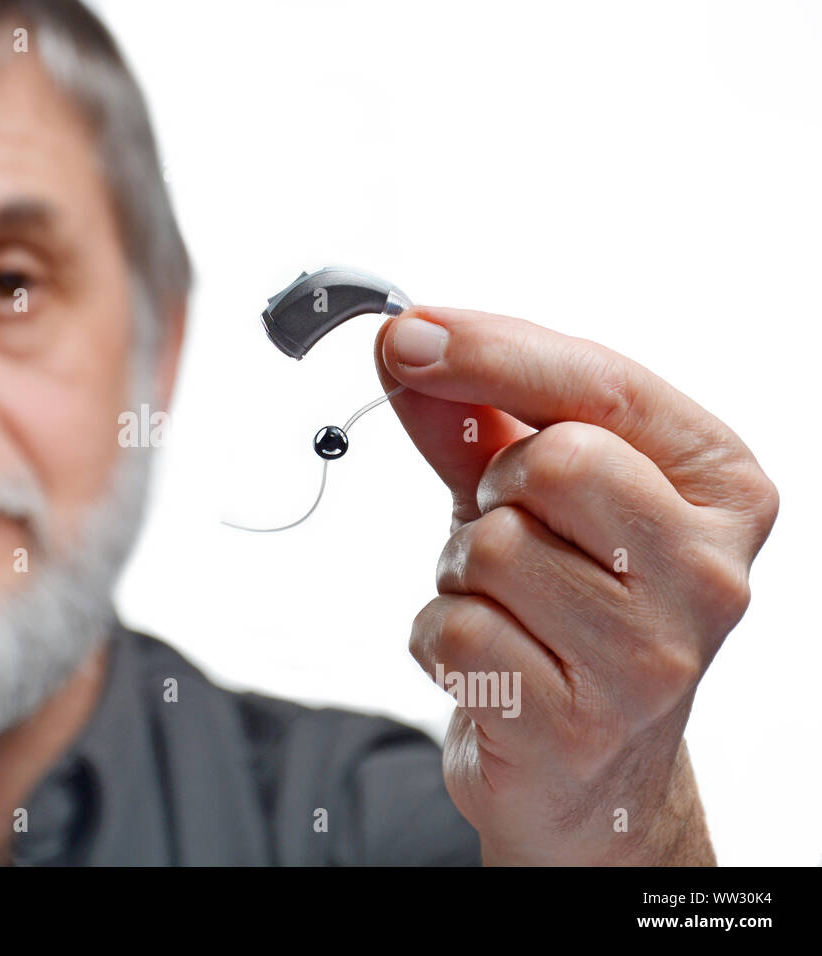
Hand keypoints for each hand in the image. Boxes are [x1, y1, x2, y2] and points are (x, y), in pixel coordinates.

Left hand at [373, 307, 778, 864]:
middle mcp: (711, 572)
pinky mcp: (578, 724)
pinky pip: (454, 631)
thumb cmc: (565, 613)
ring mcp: (652, 657)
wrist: (586, 775)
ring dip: (461, 574)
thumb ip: (474, 418)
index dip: (491, 350)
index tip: (406, 332)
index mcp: (722, 490)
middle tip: (506, 531)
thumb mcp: (532, 500)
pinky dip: (440, 641)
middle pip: (554, 461)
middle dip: (494, 489)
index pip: (603, 386)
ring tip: (504, 610)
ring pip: (493, 548)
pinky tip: (490, 666)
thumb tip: (404, 343)